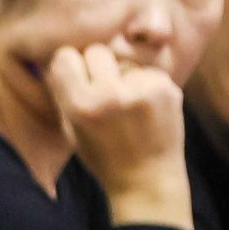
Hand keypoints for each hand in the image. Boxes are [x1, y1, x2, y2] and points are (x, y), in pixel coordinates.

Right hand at [46, 44, 191, 228]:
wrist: (147, 179)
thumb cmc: (102, 154)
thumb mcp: (70, 128)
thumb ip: (64, 91)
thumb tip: (61, 56)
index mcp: (80, 105)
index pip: (65, 56)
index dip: (69, 66)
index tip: (74, 76)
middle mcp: (110, 94)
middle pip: (96, 51)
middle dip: (96, 66)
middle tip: (102, 89)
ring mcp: (141, 90)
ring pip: (124, 62)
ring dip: (123, 77)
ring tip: (128, 107)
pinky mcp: (167, 88)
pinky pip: (146, 72)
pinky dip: (145, 86)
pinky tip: (146, 110)